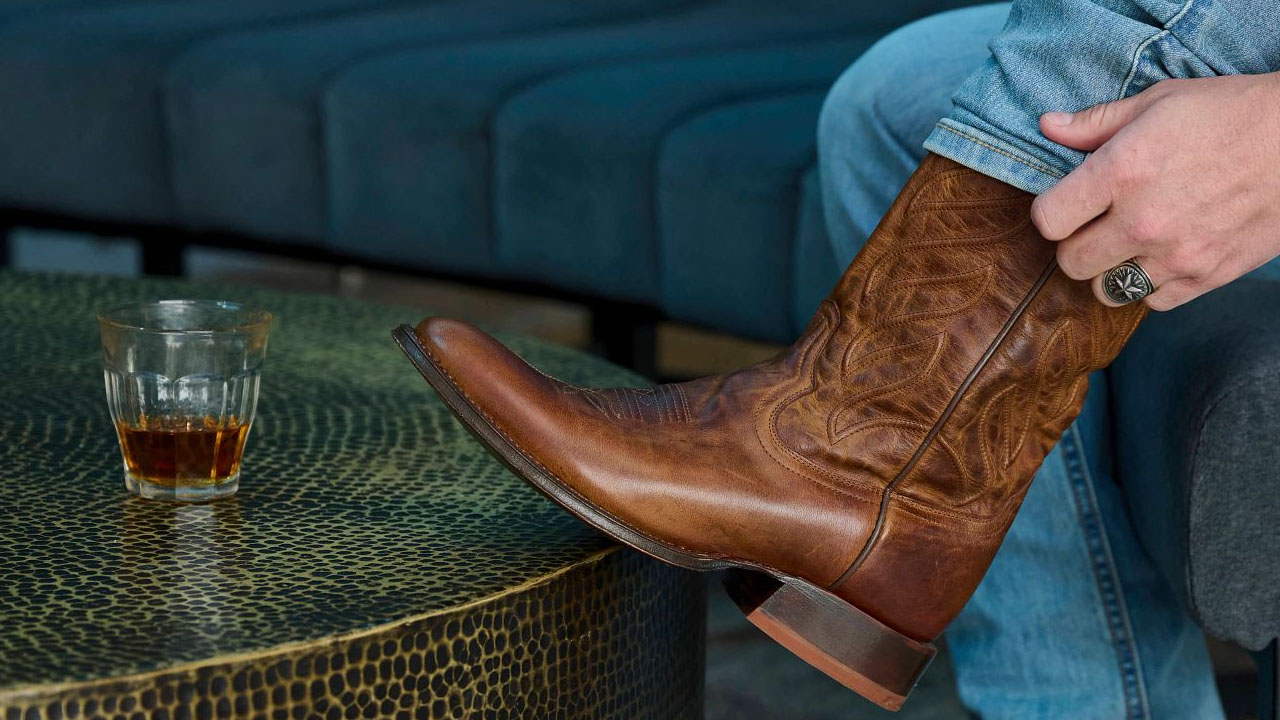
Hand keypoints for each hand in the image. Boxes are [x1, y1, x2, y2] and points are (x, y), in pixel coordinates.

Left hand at [1031, 73, 1279, 309]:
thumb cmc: (1231, 113)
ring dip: (1109, 270)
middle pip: (1070, 262)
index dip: (1051, 212)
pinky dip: (1151, 286)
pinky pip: (1153, 302)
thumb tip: (1048, 126)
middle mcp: (1142, 220)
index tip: (1067, 204)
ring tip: (1127, 245)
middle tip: (1096, 225)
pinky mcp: (1207, 276)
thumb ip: (1096, 123)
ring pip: (1107, 291)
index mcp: (1121, 172)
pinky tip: (1161, 258)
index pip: (1048, 219)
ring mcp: (1175, 255)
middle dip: (1075, 244)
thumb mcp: (1159, 102)